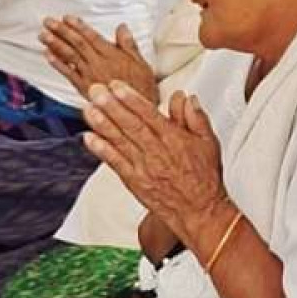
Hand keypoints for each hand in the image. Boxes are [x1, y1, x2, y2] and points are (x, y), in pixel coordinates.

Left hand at [41, 15, 155, 101]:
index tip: (67, 18)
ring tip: (43, 35)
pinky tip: (48, 55)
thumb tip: (122, 28)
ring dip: (55, 44)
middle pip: (76, 43)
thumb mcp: (140, 62)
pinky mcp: (84, 88)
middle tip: (48, 22)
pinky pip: (68, 74)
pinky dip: (57, 64)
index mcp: (111, 55)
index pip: (91, 36)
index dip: (78, 26)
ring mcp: (89, 76)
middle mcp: (98, 63)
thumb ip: (128, 44)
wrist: (135, 111)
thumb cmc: (140, 88)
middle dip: (61, 31)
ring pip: (69, 56)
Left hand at [81, 84, 228, 239]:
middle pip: (130, 125)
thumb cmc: (204, 178)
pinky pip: (116, 163)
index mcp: (174, 139)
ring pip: (120, 142)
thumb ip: (195, 118)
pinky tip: (90, 138)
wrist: (199, 211)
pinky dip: (102, 150)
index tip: (116, 86)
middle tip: (96, 91)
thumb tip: (185, 98)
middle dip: (111, 106)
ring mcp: (144, 167)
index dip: (131, 98)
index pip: (149, 114)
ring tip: (88, 109)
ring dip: (102, 124)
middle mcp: (157, 152)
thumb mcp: (208, 142)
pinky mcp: (135, 182)